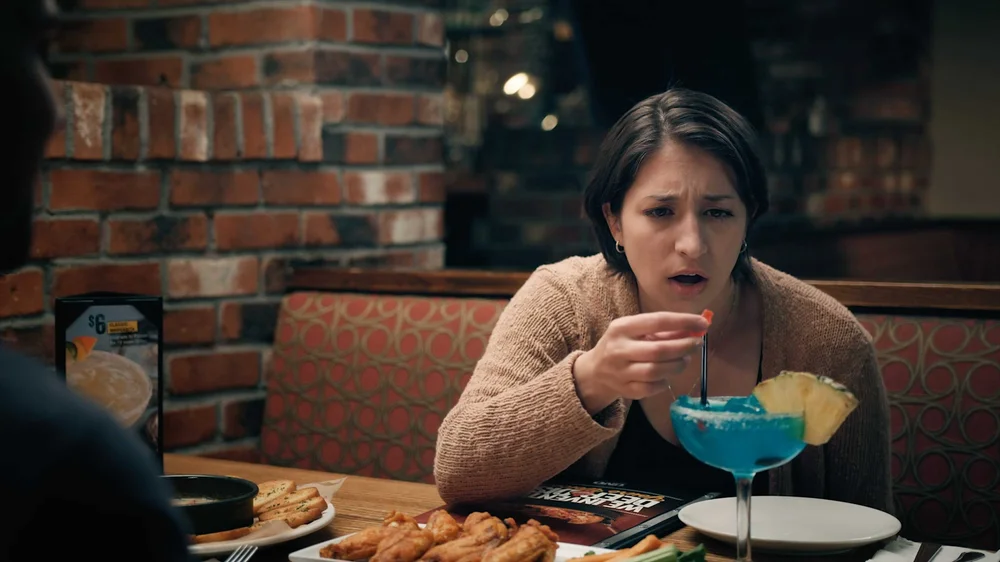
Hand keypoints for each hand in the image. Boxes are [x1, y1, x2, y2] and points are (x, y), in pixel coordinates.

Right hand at [572, 311, 708, 414]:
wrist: (595, 371)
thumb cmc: (622, 344)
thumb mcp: (635, 330)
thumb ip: (662, 330)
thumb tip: (695, 328)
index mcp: (621, 328)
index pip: (657, 321)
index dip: (683, 321)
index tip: (703, 323)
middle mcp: (618, 350)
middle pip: (659, 350)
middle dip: (684, 346)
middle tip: (697, 344)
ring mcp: (620, 373)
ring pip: (657, 371)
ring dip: (678, 365)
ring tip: (685, 359)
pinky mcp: (626, 390)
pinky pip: (653, 388)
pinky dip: (666, 381)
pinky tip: (668, 374)